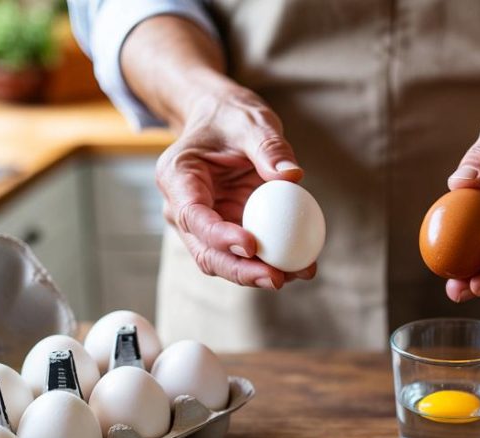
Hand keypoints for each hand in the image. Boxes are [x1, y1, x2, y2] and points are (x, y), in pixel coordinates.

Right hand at [155, 81, 315, 289]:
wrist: (222, 121)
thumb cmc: (231, 117)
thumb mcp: (251, 121)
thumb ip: (269, 146)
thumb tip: (293, 176)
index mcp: (177, 177)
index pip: (193, 216)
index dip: (220, 236)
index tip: (252, 245)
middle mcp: (183, 207)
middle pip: (205, 251)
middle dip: (240, 270)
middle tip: (277, 277)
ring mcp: (204, 224)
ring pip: (224, 261)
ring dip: (258, 273)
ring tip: (299, 273)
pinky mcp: (225, 231)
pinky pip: (245, 255)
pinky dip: (271, 263)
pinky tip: (303, 266)